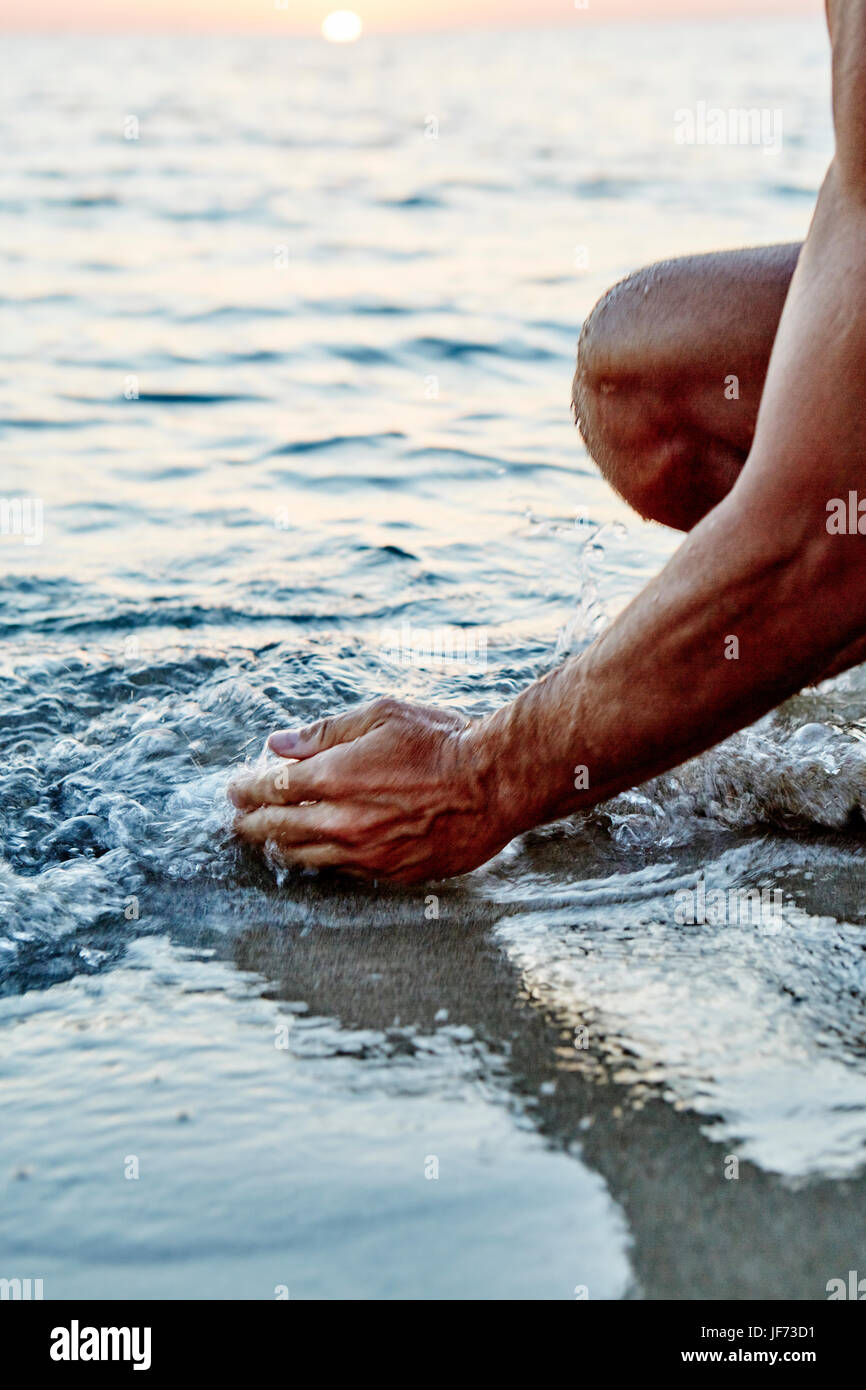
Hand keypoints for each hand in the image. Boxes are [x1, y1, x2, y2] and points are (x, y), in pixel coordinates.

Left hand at [227, 698, 515, 882]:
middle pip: (276, 829)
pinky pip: (340, 871)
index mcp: (334, 777)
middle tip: (238, 819)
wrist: (496, 783)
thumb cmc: (442, 741)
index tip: (234, 787)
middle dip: (250, 823)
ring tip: (267, 839)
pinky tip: (315, 852)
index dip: (245, 789)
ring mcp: (365, 853)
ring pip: (303, 858)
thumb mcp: (381, 715)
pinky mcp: (390, 873)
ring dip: (278, 847)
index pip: (269, 789)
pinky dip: (320, 860)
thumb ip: (325, 732)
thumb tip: (278, 744)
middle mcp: (342, 821)